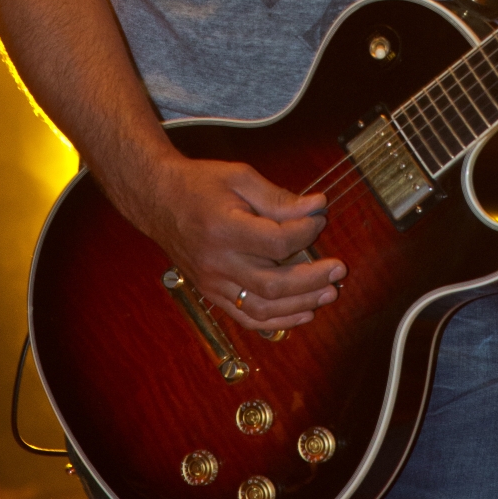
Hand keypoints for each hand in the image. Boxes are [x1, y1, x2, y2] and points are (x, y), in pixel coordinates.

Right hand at [141, 154, 346, 332]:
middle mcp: (218, 263)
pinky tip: (302, 313)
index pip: (277, 243)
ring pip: (263, 308)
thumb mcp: (240, 177)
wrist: (159, 200)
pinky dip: (277, 321)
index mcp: (225, 230)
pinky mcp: (212, 294)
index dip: (305, 233)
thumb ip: (278, 197)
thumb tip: (316, 207)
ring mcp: (213, 284)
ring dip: (301, 304)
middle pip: (274, 284)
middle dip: (313, 279)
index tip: (319, 218)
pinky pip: (247, 317)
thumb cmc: (200, 184)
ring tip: (328, 293)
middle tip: (339, 270)